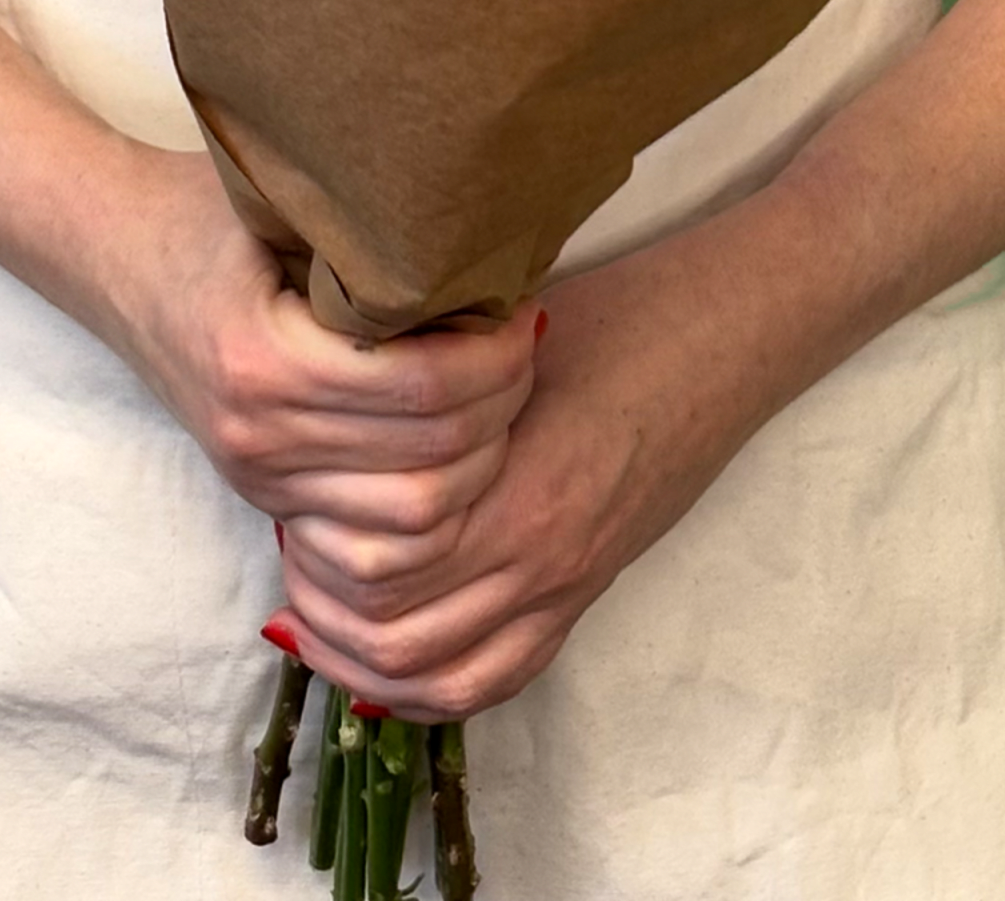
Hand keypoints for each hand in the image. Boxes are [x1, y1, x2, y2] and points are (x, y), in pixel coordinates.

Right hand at [111, 148, 541, 535]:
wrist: (111, 253)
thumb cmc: (207, 209)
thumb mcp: (282, 202)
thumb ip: (371, 231)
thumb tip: (492, 233)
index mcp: (264, 359)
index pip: (423, 388)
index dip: (497, 355)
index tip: (524, 309)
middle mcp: (260, 435)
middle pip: (432, 462)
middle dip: (504, 405)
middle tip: (527, 345)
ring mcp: (261, 476)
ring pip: (414, 518)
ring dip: (480, 462)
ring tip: (500, 391)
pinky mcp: (267, 496)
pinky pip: (375, 537)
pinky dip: (435, 500)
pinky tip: (459, 440)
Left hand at [265, 226, 776, 720]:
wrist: (719, 335)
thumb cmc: (610, 318)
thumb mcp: (500, 338)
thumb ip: (423, 393)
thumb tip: (325, 411)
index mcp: (515, 490)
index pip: (380, 568)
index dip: (316, 544)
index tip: (286, 498)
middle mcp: (541, 559)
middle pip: (397, 634)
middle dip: (323, 608)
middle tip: (286, 553)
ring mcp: (567, 585)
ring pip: (439, 676)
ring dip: (362, 659)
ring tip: (312, 612)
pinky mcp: (585, 592)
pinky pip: (495, 678)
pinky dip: (426, 685)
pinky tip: (376, 659)